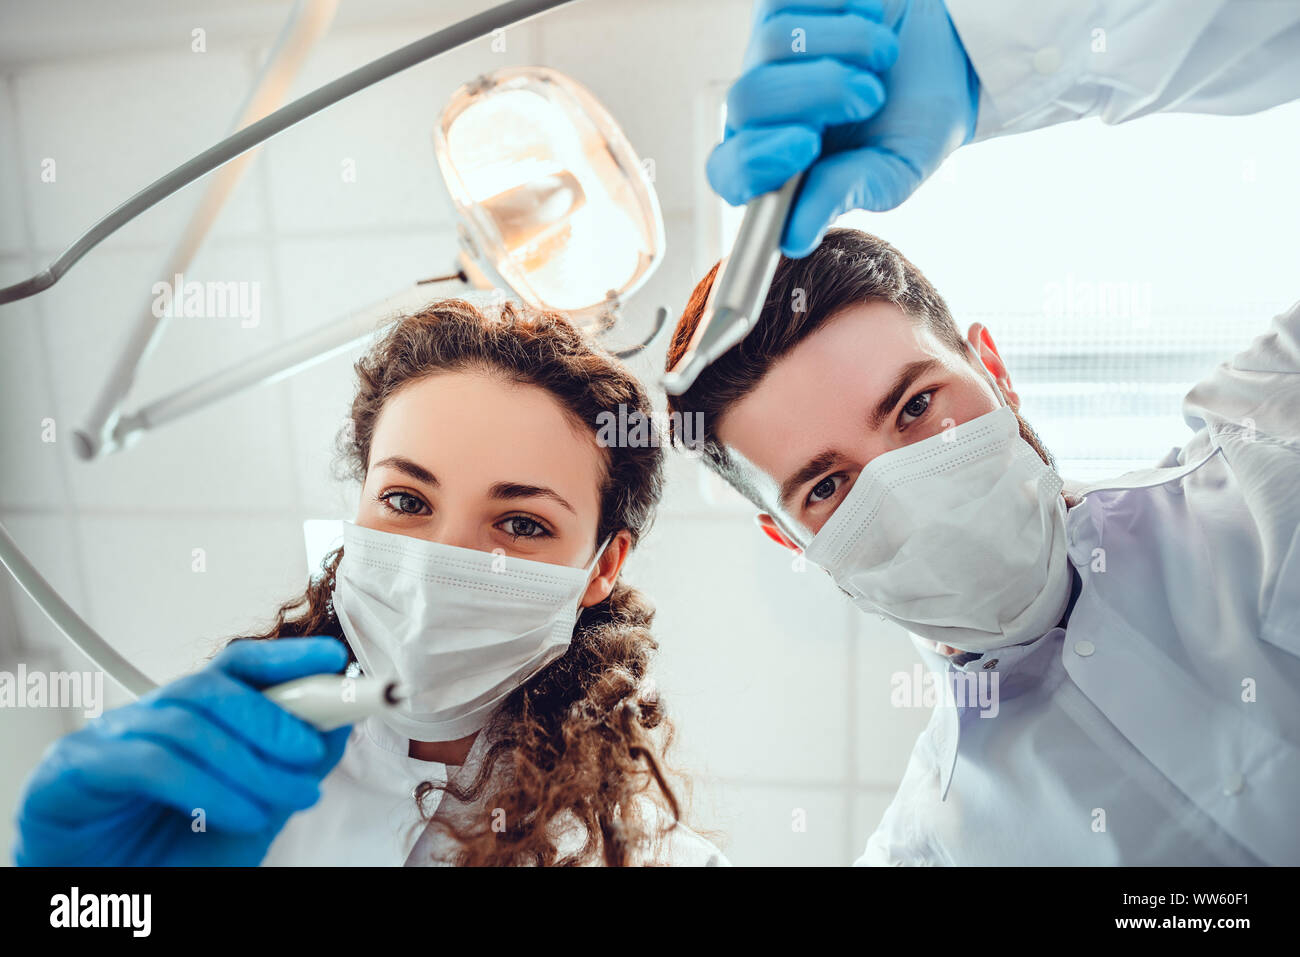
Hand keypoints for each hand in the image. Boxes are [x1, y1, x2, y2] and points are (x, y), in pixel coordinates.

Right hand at [12, 637, 351, 866]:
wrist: (109, 899)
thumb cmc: (170, 857)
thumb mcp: (249, 813)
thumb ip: (287, 771)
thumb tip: (336, 727)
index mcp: (187, 720)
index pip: (234, 668)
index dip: (284, 657)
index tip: (333, 658)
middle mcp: (146, 719)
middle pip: (211, 688)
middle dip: (271, 718)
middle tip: (310, 754)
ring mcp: (106, 739)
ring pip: (187, 726)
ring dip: (250, 764)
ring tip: (290, 799)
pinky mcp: (73, 770)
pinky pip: (150, 764)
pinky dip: (207, 788)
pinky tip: (242, 815)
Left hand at [709, 0, 979, 256]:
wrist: (956, 53)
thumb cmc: (917, 121)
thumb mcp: (892, 171)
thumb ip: (841, 196)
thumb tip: (793, 239)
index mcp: (780, 165)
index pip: (730, 172)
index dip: (755, 161)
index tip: (806, 145)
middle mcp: (764, 111)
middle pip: (745, 102)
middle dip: (814, 97)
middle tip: (868, 98)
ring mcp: (770, 54)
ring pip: (771, 47)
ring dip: (842, 51)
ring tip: (882, 60)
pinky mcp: (786, 4)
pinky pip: (793, 4)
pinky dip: (846, 16)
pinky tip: (872, 25)